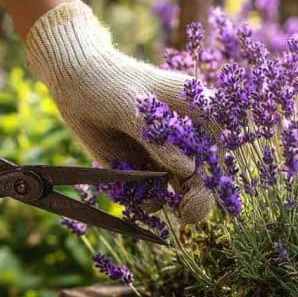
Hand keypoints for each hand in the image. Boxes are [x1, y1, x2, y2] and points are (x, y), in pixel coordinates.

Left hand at [24, 2, 213, 223]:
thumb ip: (159, 139)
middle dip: (199, 197)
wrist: (74, 82)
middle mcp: (185, 136)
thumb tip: (188, 170)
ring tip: (151, 203)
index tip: (209, 185)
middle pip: (205, 174)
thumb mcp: (132, 108)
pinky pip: (152, 194)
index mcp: (196, 110)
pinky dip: (146, 202)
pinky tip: (137, 200)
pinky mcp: (143, 168)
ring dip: (171, 202)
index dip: (221, 167)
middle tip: (189, 214)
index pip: (222, 143)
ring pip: (179, 189)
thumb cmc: (109, 83)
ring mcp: (165, 154)